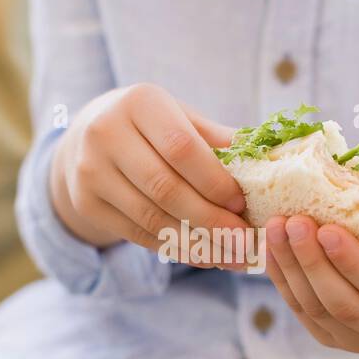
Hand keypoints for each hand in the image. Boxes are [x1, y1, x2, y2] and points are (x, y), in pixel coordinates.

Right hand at [50, 83, 250, 265]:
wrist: (88, 137)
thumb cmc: (152, 127)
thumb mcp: (182, 119)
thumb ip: (219, 140)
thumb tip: (271, 163)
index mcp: (139, 102)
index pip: (181, 148)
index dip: (214, 181)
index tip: (243, 204)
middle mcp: (106, 133)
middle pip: (165, 188)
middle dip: (210, 220)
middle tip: (243, 241)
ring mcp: (91, 170)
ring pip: (151, 217)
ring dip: (196, 243)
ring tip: (231, 256)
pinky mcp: (86, 202)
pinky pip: (138, 234)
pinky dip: (175, 249)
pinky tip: (204, 256)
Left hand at [264, 216, 358, 352]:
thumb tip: (342, 181)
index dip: (352, 261)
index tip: (325, 228)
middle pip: (344, 304)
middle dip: (312, 262)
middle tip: (292, 222)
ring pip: (316, 310)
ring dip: (290, 268)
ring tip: (275, 228)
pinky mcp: (333, 340)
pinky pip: (301, 312)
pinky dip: (283, 279)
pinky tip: (271, 248)